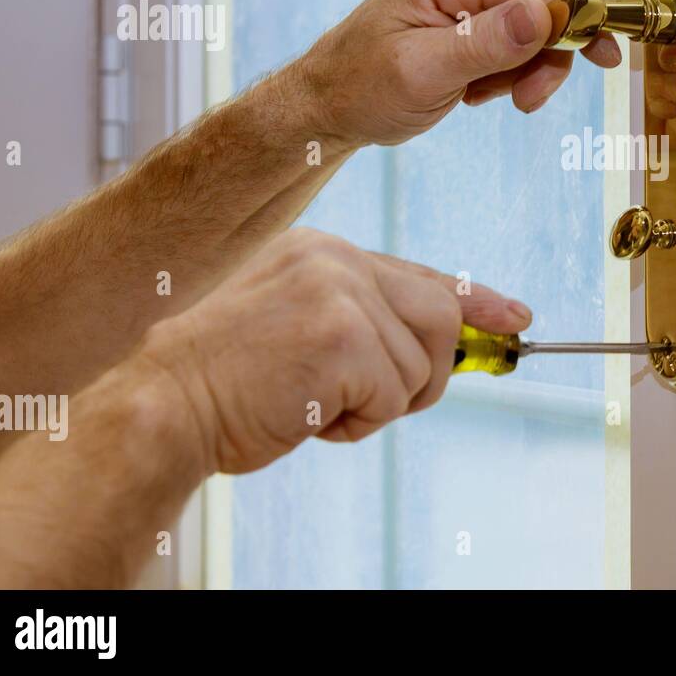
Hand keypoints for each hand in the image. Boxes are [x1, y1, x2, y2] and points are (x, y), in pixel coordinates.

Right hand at [137, 228, 530, 475]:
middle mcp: (336, 260)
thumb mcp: (295, 327)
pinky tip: (310, 417)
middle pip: (440, 316)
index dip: (475, 301)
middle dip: (427, 373)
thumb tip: (440, 347)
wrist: (161, 404)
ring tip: (320, 405)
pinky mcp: (342, 336)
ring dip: (382, 404)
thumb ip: (362, 322)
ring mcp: (340, 293)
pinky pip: (394, 394)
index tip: (513, 316)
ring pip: (422, 363)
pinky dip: (360, 423)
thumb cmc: (223, 380)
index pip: (421, 274)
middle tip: (377, 402)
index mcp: (323, 252)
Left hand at [293, 0, 621, 148]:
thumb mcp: (423, 73)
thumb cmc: (360, 90)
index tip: (604, 57)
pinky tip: (474, 90)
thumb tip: (545, 14)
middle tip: (527, 100)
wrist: (326, 107)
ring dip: (522, 69)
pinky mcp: (465, 17)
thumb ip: (485, 43)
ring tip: (483, 97)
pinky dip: (506, 71)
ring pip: (531, 27)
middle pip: (540, 2)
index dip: (576, 17)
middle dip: (545, 55)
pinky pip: (512, 40)